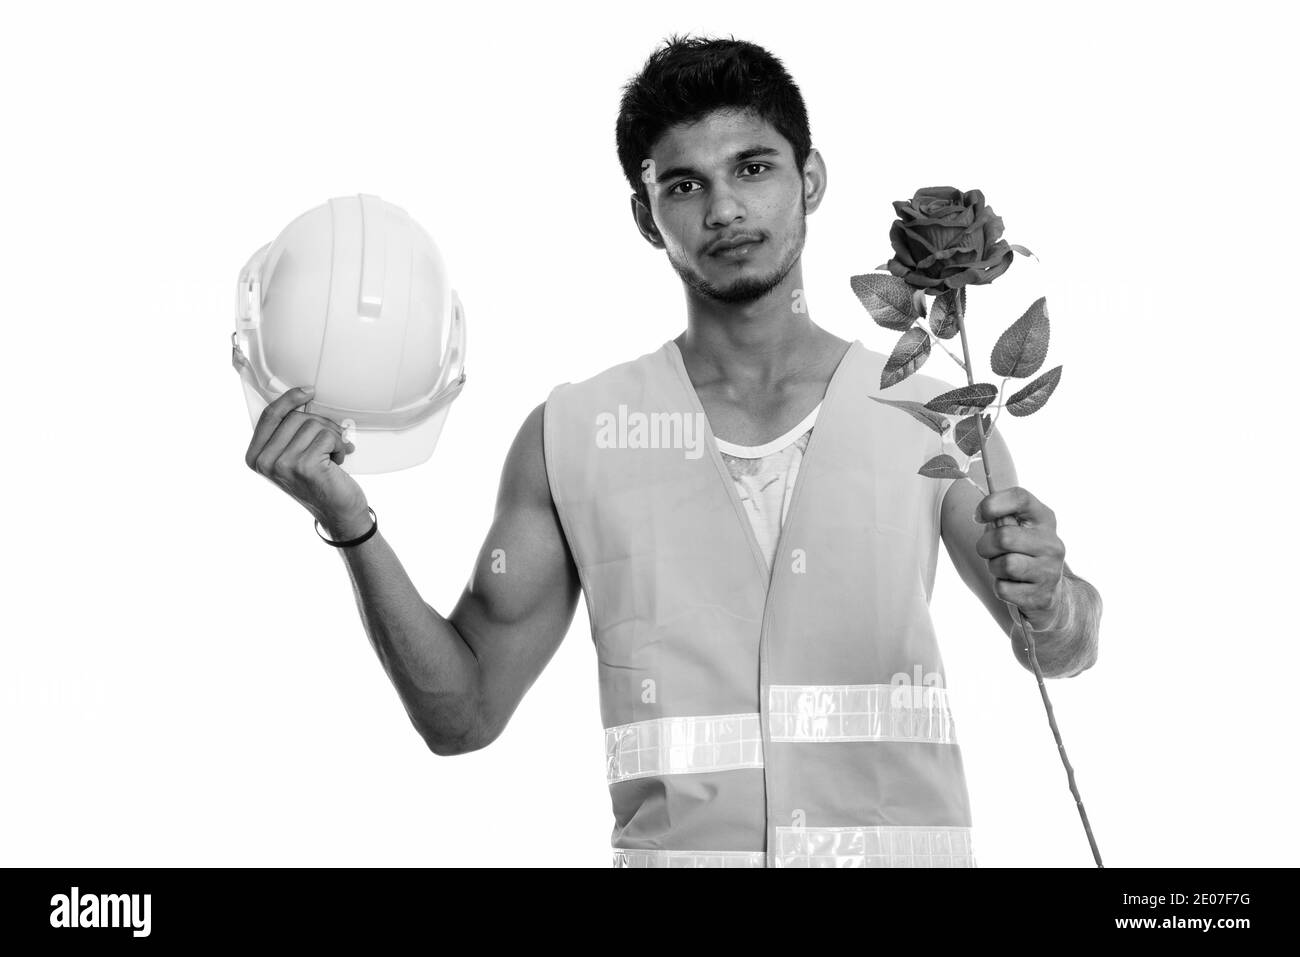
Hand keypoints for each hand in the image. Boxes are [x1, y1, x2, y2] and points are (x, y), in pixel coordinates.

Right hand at [244, 385, 368, 533]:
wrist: (337, 513)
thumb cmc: (318, 483)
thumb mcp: (293, 457)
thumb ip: (288, 434)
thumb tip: (302, 399)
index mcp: (255, 457)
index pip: (269, 416)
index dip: (289, 399)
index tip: (308, 392)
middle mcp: (264, 462)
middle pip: (295, 417)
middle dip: (321, 424)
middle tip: (332, 442)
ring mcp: (282, 464)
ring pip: (313, 425)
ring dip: (332, 437)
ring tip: (333, 455)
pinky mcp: (304, 466)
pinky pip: (327, 436)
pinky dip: (340, 446)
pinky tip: (338, 461)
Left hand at [974, 486, 1065, 630]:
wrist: (1048, 593)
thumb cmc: (1023, 554)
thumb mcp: (1018, 530)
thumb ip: (1003, 518)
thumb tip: (983, 513)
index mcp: (1044, 519)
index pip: (1020, 498)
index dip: (992, 504)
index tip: (979, 516)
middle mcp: (1052, 543)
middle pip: (1004, 537)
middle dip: (985, 546)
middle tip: (989, 551)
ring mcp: (1051, 571)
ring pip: (1005, 564)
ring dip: (994, 568)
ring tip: (1002, 568)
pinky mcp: (1043, 596)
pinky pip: (1003, 589)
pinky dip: (1000, 587)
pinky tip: (1012, 586)